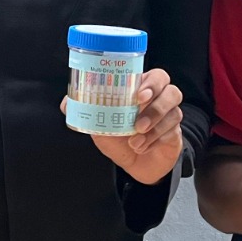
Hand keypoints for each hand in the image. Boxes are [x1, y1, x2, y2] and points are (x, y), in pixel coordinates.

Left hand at [84, 68, 187, 184]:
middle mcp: (160, 100)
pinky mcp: (175, 133)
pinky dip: (154, 139)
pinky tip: (141, 145)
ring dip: (154, 122)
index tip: (138, 94)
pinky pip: (171, 131)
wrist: (135, 164)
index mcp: (142, 90)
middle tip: (140, 107)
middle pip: (170, 89)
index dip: (151, 81)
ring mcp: (170, 116)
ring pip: (173, 110)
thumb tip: (67, 104)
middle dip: (156, 98)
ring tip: (135, 134)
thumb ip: (86, 110)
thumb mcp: (100, 124)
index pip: (155, 76)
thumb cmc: (119, 137)